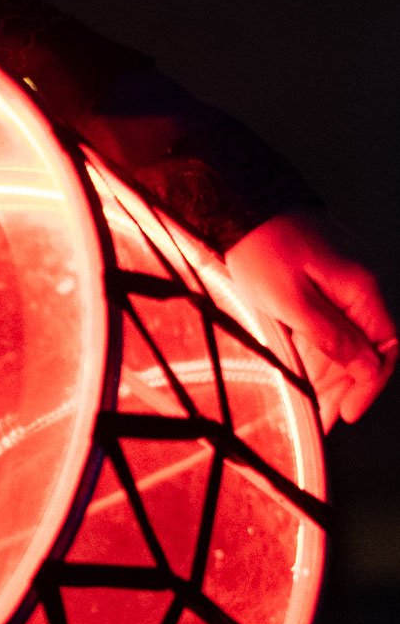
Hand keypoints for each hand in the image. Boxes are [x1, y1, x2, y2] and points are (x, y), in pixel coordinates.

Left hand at [223, 209, 397, 430]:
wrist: (238, 204)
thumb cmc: (261, 246)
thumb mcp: (291, 300)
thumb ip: (330, 336)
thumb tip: (365, 367)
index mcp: (361, 287)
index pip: (385, 347)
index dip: (369, 384)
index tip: (348, 412)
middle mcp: (358, 285)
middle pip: (363, 348)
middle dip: (344, 387)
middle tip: (323, 419)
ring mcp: (340, 282)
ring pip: (343, 340)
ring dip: (329, 374)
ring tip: (311, 409)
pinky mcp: (319, 281)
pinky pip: (326, 324)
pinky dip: (316, 352)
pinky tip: (302, 376)